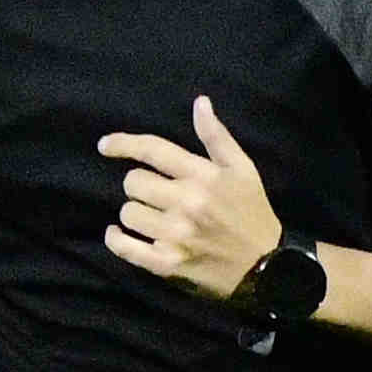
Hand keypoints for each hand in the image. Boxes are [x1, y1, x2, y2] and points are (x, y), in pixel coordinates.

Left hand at [102, 97, 290, 309]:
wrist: (267, 268)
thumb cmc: (252, 213)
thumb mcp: (243, 170)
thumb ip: (217, 137)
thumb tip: (200, 102)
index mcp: (203, 176)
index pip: (153, 150)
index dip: (123, 144)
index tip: (105, 145)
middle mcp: (186, 202)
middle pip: (134, 182)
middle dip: (140, 185)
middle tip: (156, 194)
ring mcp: (175, 234)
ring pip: (128, 212)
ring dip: (135, 213)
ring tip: (151, 218)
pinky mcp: (167, 263)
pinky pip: (125, 247)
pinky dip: (116, 239)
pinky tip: (118, 233)